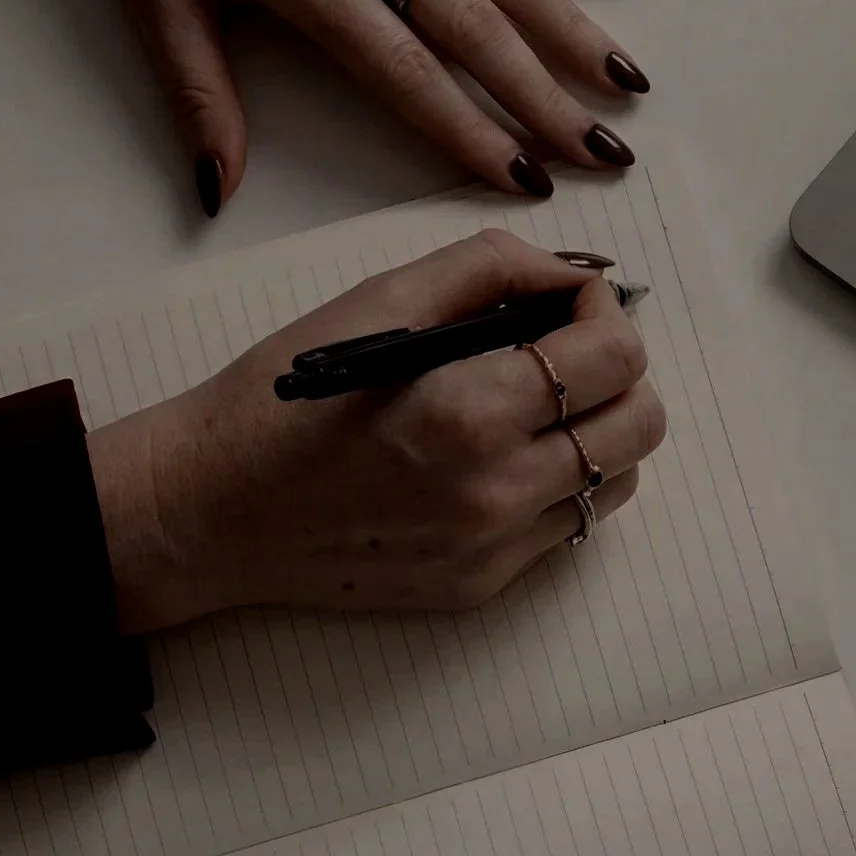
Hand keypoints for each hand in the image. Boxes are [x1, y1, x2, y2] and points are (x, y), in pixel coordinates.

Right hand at [86, 230, 666, 630]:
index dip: (606, 313)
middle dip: (620, 372)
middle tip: (565, 350)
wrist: (214, 510)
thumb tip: (575, 273)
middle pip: (641, 425)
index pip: (615, 358)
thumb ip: (490, 268)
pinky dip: (555, 483)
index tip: (573, 304)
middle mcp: (495, 493)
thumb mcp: (380, 300)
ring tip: (537, 405)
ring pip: (617, 481)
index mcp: (470, 412)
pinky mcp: (480, 587)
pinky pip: (565, 529)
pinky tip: (498, 457)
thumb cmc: (286, 398)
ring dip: (599, 431)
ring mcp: (493, 551)